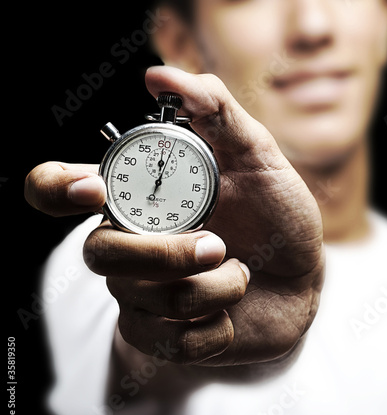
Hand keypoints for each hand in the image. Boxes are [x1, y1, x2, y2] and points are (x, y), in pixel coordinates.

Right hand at [24, 66, 323, 366]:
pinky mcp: (160, 334)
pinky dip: (216, 328)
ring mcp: (141, 292)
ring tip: (242, 273)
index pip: (59, 188)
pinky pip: (167, 340)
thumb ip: (215, 110)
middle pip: (100, 253)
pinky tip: (232, 312)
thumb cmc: (277, 212)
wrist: (302, 276)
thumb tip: (157, 74)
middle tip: (219, 244)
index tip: (92, 189)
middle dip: (166, 254)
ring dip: (211, 287)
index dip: (56, 187)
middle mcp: (131, 241)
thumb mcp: (257, 155)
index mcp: (140, 195)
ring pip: (143, 298)